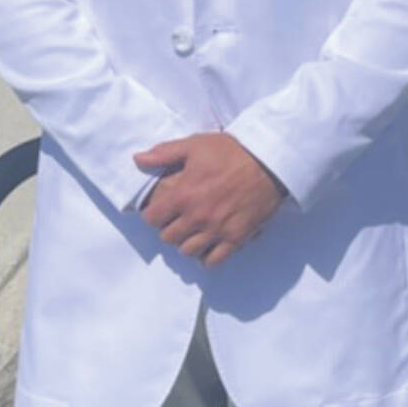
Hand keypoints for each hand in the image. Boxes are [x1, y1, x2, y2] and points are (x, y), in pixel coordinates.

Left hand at [134, 133, 284, 265]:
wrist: (269, 163)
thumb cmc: (232, 152)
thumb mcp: (195, 145)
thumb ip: (164, 153)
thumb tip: (138, 160)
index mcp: (183, 195)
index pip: (152, 218)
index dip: (153, 214)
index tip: (160, 210)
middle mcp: (196, 217)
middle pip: (168, 238)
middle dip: (168, 229)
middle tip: (177, 221)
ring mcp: (216, 230)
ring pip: (188, 251)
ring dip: (186, 243)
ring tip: (193, 233)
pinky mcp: (235, 239)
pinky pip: (213, 261)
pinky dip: (207, 257)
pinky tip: (209, 246)